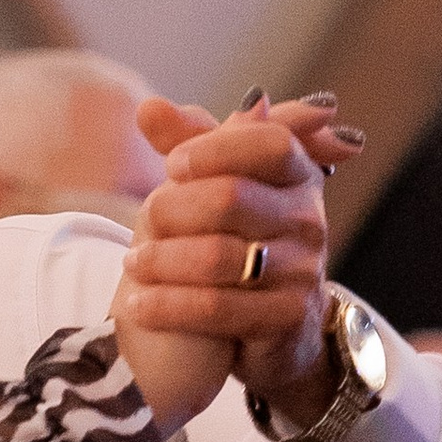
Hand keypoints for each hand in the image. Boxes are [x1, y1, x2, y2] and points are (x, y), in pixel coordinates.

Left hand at [115, 92, 366, 433]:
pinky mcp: (286, 319)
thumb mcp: (214, 188)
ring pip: (217, 256)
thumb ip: (186, 146)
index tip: (174, 165)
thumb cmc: (234, 244)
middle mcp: (308, 219)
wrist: (269, 332)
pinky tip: (137, 305)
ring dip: (160, 259)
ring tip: (133, 264)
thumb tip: (149, 108)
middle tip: (147, 219)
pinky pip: (215, 307)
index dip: (216, 148)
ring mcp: (303, 271)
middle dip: (173, 208)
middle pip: (231, 197)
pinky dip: (165, 305)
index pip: (271, 143)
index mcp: (297, 175)